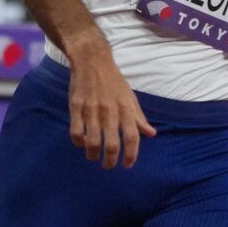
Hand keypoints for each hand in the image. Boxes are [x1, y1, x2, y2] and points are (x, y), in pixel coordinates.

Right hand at [67, 40, 156, 168]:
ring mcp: (92, 110)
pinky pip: (76, 131)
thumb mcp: (130, 97)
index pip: (132, 138)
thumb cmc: (114, 81)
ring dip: (92, 155)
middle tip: (107, 165)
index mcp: (125, 109)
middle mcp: (110, 111)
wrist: (92, 60)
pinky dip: (78, 142)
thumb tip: (151, 134)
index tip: (127, 165)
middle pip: (112, 145)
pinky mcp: (76, 106)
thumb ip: (138, 117)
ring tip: (93, 157)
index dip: (131, 155)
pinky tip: (81, 142)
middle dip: (110, 161)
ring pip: (92, 142)